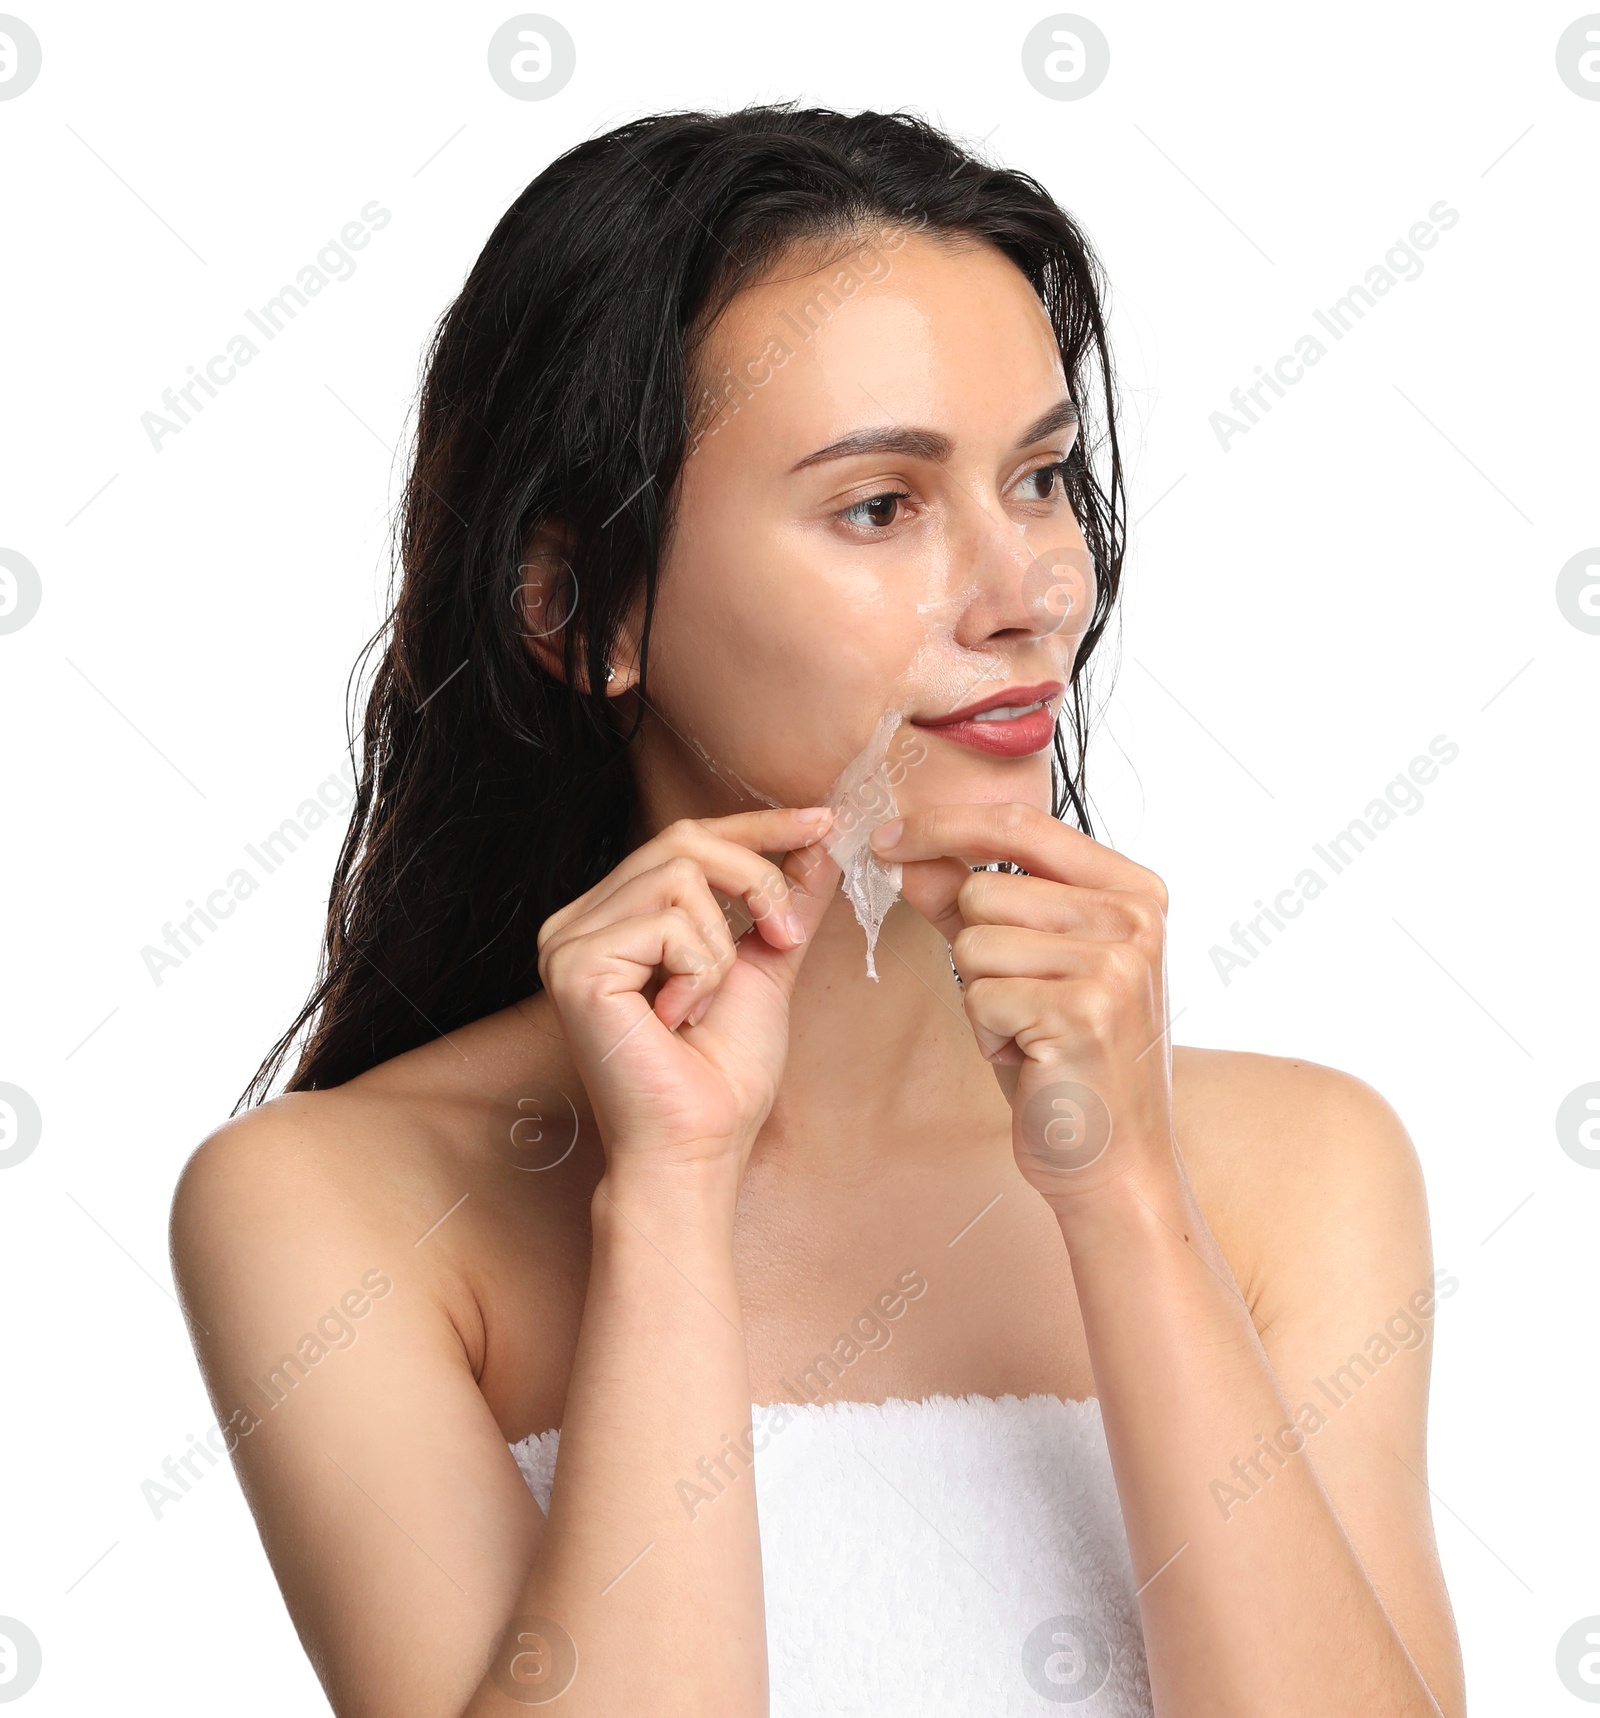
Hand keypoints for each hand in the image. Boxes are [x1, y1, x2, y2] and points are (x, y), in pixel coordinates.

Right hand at [537, 809, 839, 1184]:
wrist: (697, 1146)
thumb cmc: (721, 1075)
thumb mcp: (765, 967)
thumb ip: (785, 903)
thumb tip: (822, 842)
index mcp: (615, 916)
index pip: (686, 838)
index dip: (760, 825)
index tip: (824, 821)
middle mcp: (580, 920)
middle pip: (684, 839)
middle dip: (756, 880)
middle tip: (784, 936)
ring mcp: (569, 940)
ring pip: (681, 875)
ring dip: (722, 943)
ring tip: (706, 1001)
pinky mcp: (575, 965)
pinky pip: (668, 923)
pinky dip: (698, 970)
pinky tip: (678, 1016)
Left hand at [870, 803, 1175, 1212]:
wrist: (1112, 1159)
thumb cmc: (1064, 1059)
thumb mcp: (1018, 965)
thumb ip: (965, 902)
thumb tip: (908, 852)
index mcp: (1132, 889)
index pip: (1020, 825)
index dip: (944, 825)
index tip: (888, 836)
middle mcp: (1135, 916)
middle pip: (982, 890)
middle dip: (973, 950)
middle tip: (1021, 1003)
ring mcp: (1116, 961)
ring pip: (974, 941)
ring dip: (980, 995)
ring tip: (1027, 1031)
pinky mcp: (1085, 1010)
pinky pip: (979, 993)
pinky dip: (987, 1032)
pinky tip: (1029, 1057)